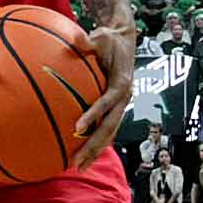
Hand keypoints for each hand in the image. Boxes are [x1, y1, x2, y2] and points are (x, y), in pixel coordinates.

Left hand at [71, 12, 134, 170]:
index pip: (106, 103)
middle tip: (77, 162)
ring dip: (95, 150)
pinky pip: (106, 128)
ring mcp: (121, 106)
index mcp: (121, 84)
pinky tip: (80, 153)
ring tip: (79, 166)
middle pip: (109, 127)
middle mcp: (124, 99)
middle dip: (93, 146)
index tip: (77, 127)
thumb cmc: (109, 38)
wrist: (125, 40)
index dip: (93, 115)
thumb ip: (90, 41)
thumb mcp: (102, 36)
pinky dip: (95, 141)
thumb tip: (78, 40)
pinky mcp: (116, 108)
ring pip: (109, 133)